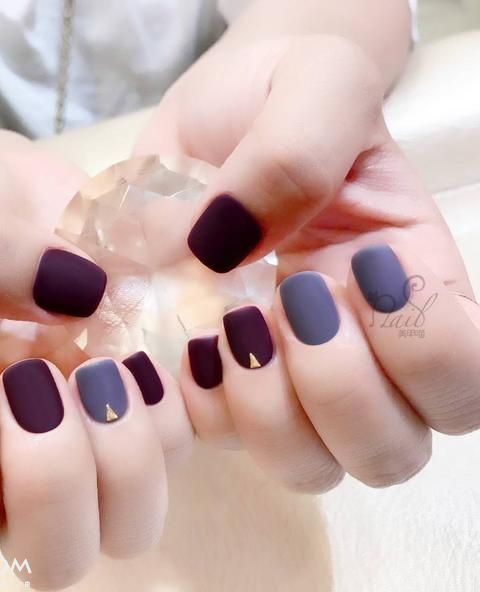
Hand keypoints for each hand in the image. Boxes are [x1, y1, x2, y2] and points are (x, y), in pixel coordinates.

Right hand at [0, 128, 191, 588]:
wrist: (6, 190)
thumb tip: (77, 295)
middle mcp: (17, 458)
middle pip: (54, 552)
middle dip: (55, 475)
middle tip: (43, 376)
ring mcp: (93, 433)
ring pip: (132, 518)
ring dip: (126, 448)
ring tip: (104, 362)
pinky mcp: (147, 396)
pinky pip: (182, 442)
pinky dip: (175, 402)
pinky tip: (146, 342)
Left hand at [136, 35, 479, 490]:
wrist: (216, 112)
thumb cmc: (280, 91)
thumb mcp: (308, 88)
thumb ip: (293, 159)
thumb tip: (226, 257)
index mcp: (411, 280)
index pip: (464, 377)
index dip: (416, 349)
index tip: (343, 269)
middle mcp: (359, 346)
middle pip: (391, 451)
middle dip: (336, 392)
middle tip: (284, 301)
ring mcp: (285, 373)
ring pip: (311, 465)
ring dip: (268, 412)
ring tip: (229, 324)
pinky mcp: (219, 377)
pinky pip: (221, 438)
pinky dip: (200, 403)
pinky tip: (182, 337)